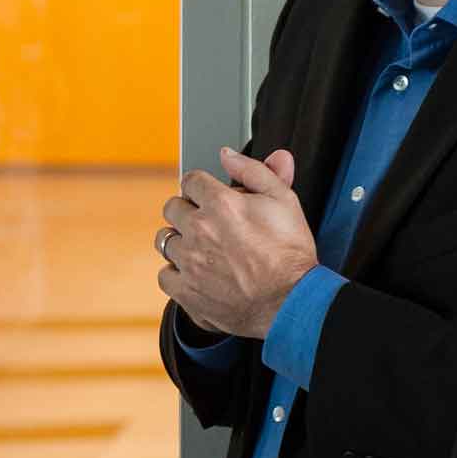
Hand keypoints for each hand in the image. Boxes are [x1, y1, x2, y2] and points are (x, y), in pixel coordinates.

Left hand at [155, 147, 318, 339]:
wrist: (292, 302)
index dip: (201, 187)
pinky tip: (194, 273)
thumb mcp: (284, 201)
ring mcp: (190, 262)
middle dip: (188, 211)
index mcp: (221, 204)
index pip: (191, 180)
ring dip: (180, 241)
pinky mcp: (186, 291)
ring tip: (201, 249)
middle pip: (172, 207)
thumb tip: (229, 154)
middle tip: (207, 223)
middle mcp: (199, 230)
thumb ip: (254, 171)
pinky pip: (164, 274)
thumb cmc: (290, 254)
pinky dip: (176, 274)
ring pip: (164, 240)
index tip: (208, 196)